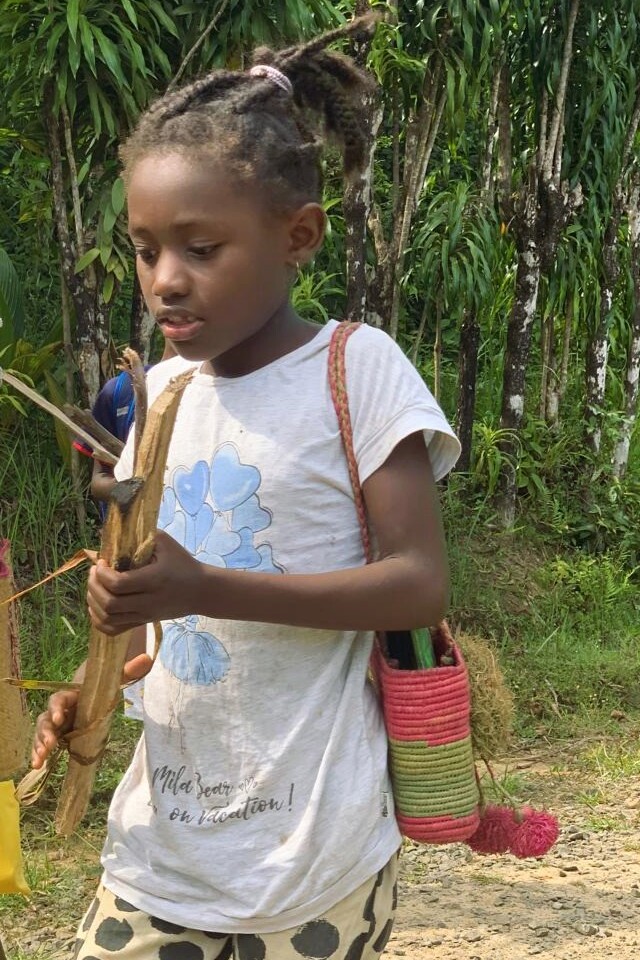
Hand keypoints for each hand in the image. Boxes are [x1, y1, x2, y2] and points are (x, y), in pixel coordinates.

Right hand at [31, 656, 151, 768]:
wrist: (95, 687)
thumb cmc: (104, 683)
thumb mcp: (116, 677)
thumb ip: (129, 670)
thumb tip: (147, 659)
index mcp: (72, 693)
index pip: (60, 697)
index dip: (57, 706)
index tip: (60, 717)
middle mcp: (61, 707)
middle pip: (47, 717)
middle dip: (46, 731)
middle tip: (50, 743)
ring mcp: (58, 721)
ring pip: (43, 731)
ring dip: (39, 744)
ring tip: (40, 759)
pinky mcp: (59, 733)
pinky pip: (45, 743)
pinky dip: (39, 753)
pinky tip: (37, 765)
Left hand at [87, 530, 205, 634]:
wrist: (202, 591)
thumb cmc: (183, 563)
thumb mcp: (165, 543)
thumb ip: (141, 535)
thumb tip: (111, 534)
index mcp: (154, 580)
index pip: (118, 584)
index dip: (102, 573)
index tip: (102, 561)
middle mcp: (148, 602)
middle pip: (109, 604)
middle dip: (94, 586)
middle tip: (94, 572)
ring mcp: (144, 615)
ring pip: (107, 619)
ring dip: (93, 602)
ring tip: (94, 586)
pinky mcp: (142, 623)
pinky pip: (113, 630)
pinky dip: (99, 620)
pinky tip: (97, 606)